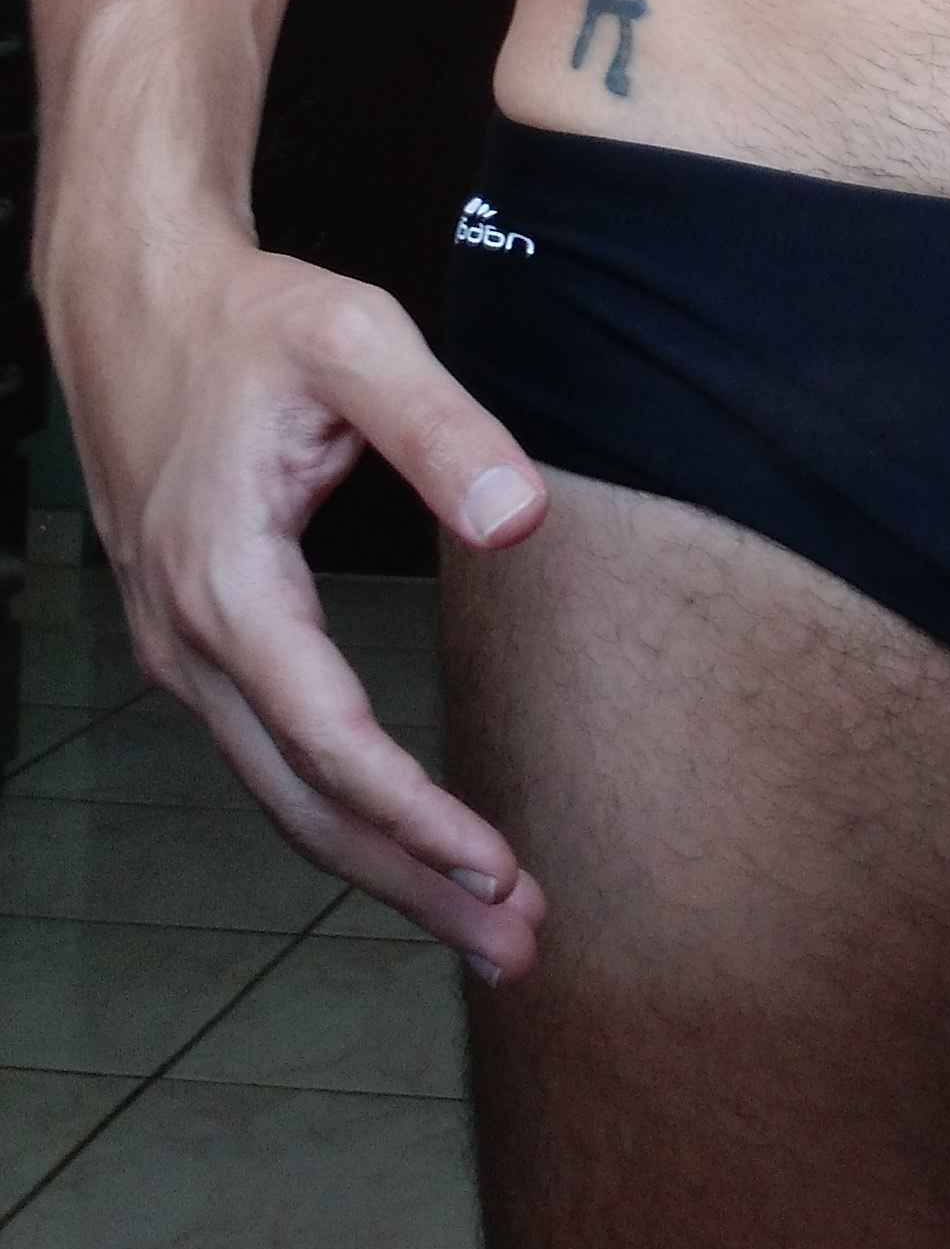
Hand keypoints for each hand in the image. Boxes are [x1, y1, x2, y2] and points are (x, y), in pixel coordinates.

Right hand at [42, 225, 549, 977]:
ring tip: (487, 928)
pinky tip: (408, 848)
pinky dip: (341, 815)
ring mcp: (178, 651)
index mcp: (224, 579)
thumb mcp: (357, 339)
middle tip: (520, 950)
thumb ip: (444, 428)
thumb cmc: (251, 318)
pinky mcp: (190, 645)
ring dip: (381, 868)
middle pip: (303, 801)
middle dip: (412, 885)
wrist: (131, 298)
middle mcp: (188, 638)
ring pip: (282, 794)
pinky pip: (268, 757)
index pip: (326, 738)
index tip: (497, 868)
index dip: (412, 816)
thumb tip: (520, 520)